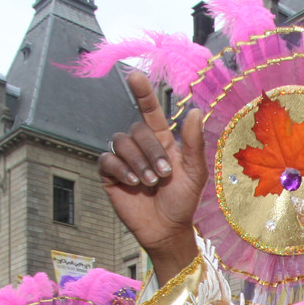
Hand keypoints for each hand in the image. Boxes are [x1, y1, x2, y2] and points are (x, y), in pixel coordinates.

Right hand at [98, 71, 206, 277]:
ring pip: (121, 142)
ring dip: (137, 161)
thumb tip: (195, 111)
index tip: (134, 76)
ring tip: (149, 182)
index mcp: (161, 140)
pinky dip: (121, 169)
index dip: (142, 92)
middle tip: (163, 175)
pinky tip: (134, 183)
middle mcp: (141, 146)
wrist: (167, 229)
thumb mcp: (194, 172)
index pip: (149, 110)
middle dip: (150, 150)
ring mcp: (124, 160)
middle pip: (136, 129)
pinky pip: (107, 160)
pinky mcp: (110, 175)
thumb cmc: (183, 201)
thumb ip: (193, 143)